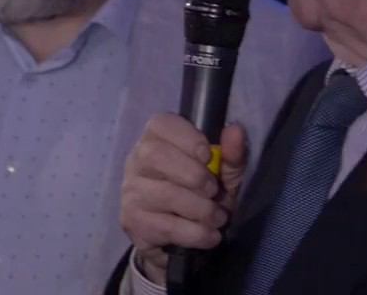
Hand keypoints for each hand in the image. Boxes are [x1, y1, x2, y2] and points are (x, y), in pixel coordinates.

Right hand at [119, 114, 246, 284]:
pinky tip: (209, 235)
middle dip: (193, 174)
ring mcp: (131, 191)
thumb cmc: (200, 196)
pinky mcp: (132, 221)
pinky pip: (166, 226)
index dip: (188, 137)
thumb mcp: (222, 175)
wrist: (177, 242)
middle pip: (155, 154)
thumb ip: (231, 154)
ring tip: (217, 218)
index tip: (208, 156)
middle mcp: (136, 161)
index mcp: (156, 141)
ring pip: (165, 194)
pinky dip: (196, 233)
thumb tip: (236, 130)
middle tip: (213, 191)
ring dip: (201, 209)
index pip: (161, 124)